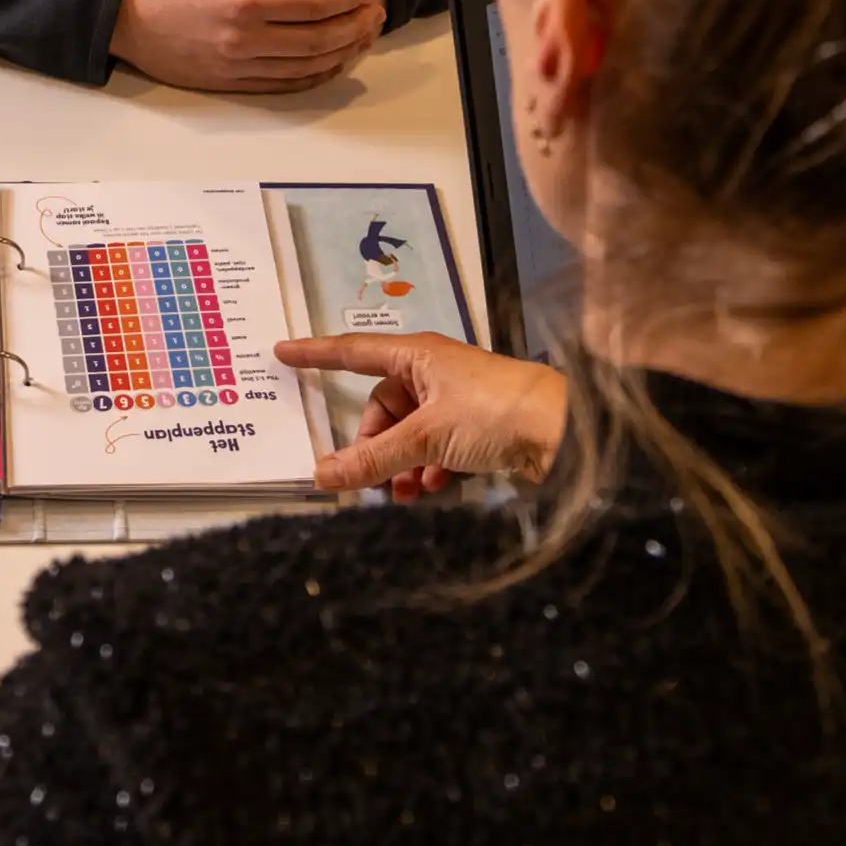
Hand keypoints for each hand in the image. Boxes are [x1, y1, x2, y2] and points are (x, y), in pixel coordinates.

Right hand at [110, 0, 384, 93]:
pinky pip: (284, 86)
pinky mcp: (231, 85)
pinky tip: (329, 63)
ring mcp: (239, 68)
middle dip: (353, 26)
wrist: (122, 20)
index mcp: (243, 3)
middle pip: (317, 40)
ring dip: (341, 53)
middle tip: (374, 12)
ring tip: (361, 36)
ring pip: (306, 68)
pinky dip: (314, 76)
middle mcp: (245, 41)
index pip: (312, 4)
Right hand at [276, 332, 566, 496]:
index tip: (282, 353)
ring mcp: (454, 400)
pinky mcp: (474, 427)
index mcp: (417, 355)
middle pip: (382, 408)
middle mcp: (432, 372)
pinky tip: (435, 489)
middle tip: (371, 479)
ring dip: (402, 465)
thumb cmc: (496, 410)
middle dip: (375, 446)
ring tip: (407, 493)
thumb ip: (374, 459)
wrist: (564, 433)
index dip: (315, 354)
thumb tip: (325, 475)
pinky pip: (434, 448)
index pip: (352, 352)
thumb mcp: (427, 436)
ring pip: (409, 434)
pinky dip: (429, 470)